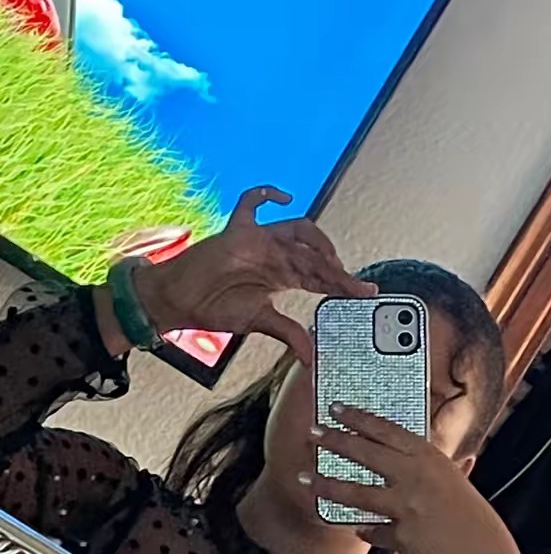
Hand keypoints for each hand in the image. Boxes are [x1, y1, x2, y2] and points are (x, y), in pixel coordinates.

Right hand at [130, 186, 374, 364]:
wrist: (178, 301)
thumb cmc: (214, 308)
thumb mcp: (258, 322)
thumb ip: (287, 334)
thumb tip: (309, 359)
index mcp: (284, 275)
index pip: (321, 277)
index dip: (345, 284)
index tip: (368, 293)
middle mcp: (276, 255)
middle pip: (315, 255)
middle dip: (336, 270)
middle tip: (352, 285)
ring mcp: (259, 241)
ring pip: (297, 229)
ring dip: (317, 241)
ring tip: (329, 259)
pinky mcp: (238, 231)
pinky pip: (252, 203)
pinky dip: (268, 194)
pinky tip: (286, 196)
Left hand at [306, 404, 521, 553]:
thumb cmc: (473, 516)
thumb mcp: (452, 479)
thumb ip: (427, 465)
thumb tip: (404, 450)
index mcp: (430, 457)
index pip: (387, 430)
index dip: (359, 418)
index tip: (337, 408)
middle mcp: (416, 477)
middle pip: (366, 453)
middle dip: (335, 441)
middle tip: (313, 432)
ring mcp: (407, 507)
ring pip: (357, 493)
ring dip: (327, 486)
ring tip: (305, 479)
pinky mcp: (401, 536)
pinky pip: (373, 531)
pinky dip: (366, 531)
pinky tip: (358, 529)